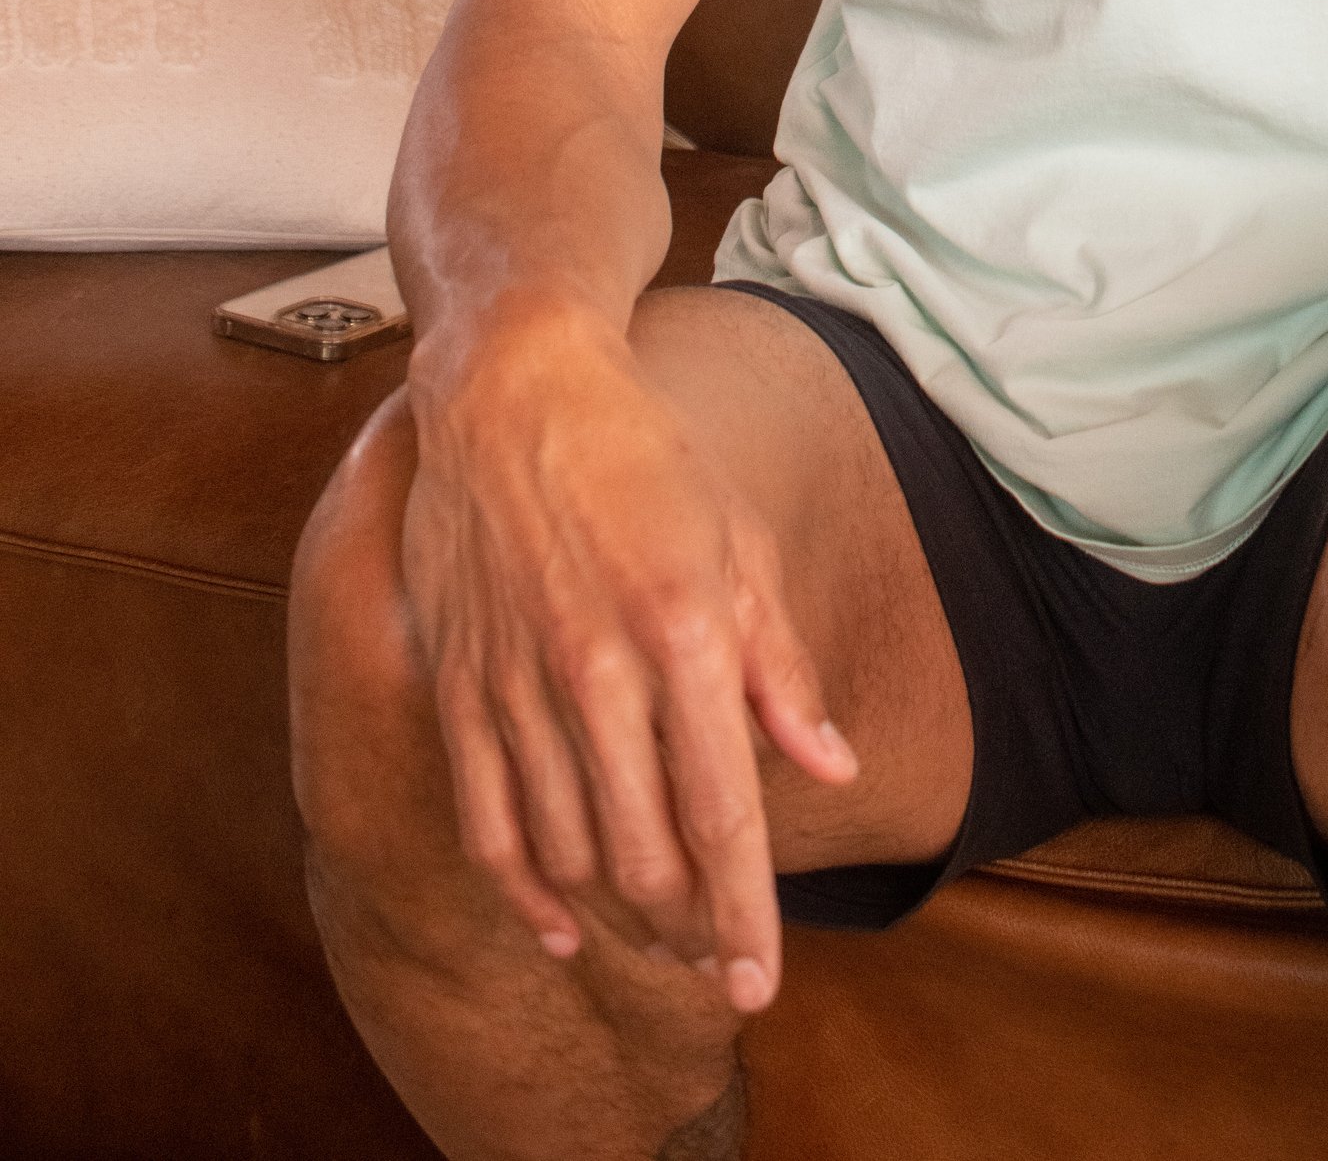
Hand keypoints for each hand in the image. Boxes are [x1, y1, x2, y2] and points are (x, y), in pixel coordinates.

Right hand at [401, 307, 855, 1009]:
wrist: (515, 383)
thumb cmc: (643, 453)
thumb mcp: (737, 539)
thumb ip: (779, 665)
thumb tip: (828, 768)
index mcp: (682, 630)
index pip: (723, 813)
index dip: (746, 913)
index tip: (760, 983)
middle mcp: (597, 669)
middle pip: (645, 855)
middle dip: (689, 930)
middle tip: (717, 959)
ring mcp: (517, 682)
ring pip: (569, 852)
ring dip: (618, 917)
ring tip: (661, 938)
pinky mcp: (459, 683)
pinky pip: (488, 821)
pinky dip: (522, 892)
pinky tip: (557, 925)